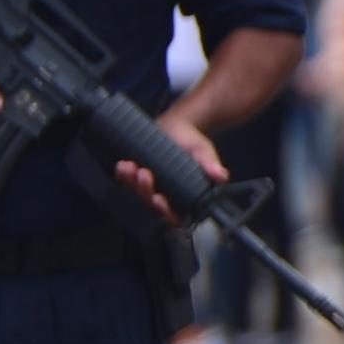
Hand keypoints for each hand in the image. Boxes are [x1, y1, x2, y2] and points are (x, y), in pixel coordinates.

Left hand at [114, 113, 225, 228]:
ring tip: (130, 166)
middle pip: (150, 206)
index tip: (159, 199)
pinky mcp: (135, 179)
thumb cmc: (192, 143)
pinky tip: (123, 165)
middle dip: (144, 192)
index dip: (164, 213)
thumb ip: (209, 164)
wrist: (176, 127)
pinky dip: (122, 176)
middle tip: (143, 174)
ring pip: (136, 196)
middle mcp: (165, 197)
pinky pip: (126, 183)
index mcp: (183, 198)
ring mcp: (149, 189)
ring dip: (130, 184)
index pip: (173, 217)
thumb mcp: (203, 151)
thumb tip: (220, 175)